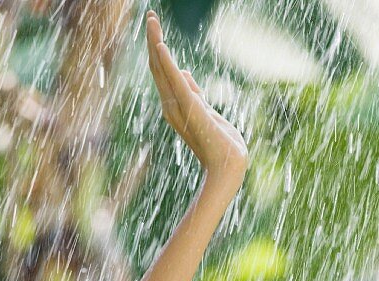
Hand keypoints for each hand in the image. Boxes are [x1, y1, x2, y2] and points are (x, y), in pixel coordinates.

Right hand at [145, 11, 248, 178]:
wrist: (228, 168)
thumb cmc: (221, 145)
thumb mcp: (207, 112)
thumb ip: (195, 93)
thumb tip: (185, 72)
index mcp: (177, 105)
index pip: (163, 72)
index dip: (158, 48)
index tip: (155, 25)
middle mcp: (173, 106)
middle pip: (158, 67)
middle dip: (153, 40)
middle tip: (150, 15)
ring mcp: (180, 108)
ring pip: (163, 70)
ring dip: (157, 43)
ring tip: (152, 21)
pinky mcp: (192, 109)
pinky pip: (177, 83)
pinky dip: (168, 64)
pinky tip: (161, 46)